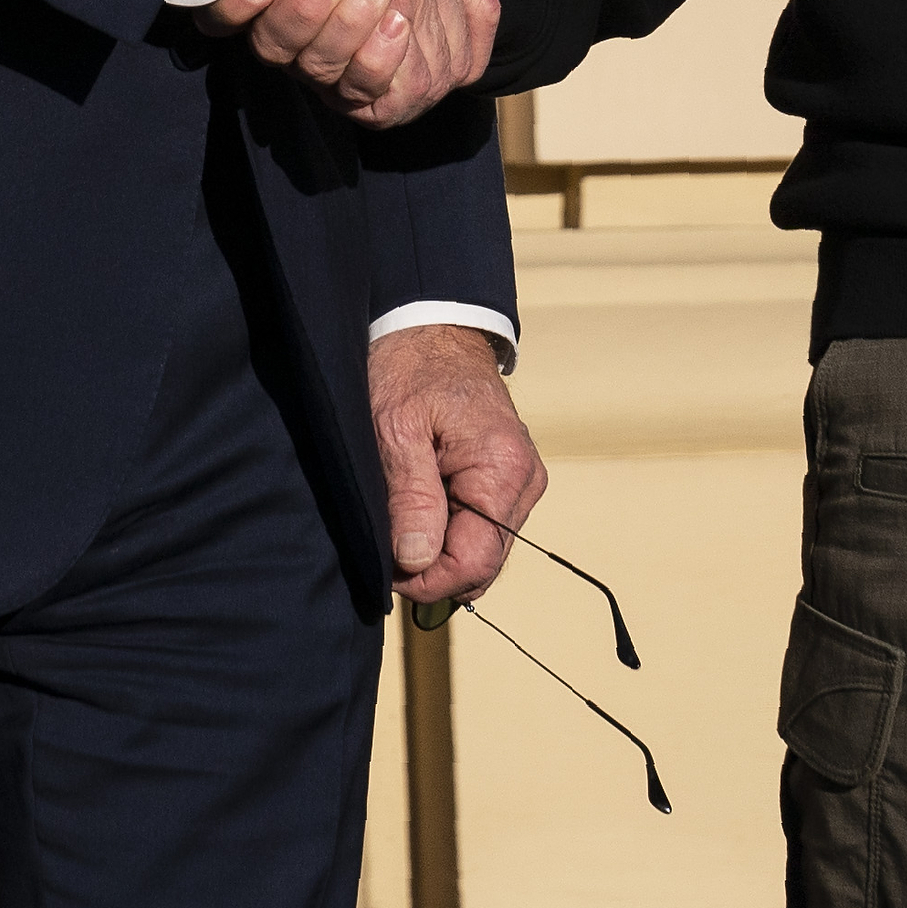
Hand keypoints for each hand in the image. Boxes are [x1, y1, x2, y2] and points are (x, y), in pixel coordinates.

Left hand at [374, 323, 545, 604]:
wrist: (432, 327)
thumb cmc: (411, 366)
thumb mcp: (396, 429)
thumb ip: (410, 498)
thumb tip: (416, 560)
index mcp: (503, 469)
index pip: (475, 562)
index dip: (427, 580)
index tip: (386, 571)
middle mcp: (523, 482)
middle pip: (482, 564)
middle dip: (431, 569)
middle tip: (383, 550)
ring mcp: (519, 483)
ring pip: (481, 550)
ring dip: (438, 551)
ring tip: (397, 523)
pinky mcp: (507, 481)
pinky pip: (480, 527)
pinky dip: (446, 531)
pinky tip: (416, 512)